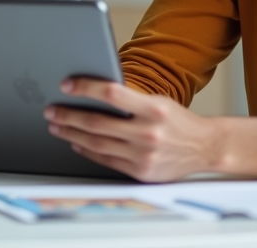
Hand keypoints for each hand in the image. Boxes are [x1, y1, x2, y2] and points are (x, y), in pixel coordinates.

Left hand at [43, 78, 219, 181]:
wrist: (205, 147)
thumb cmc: (178, 120)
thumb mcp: (158, 100)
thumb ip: (130, 98)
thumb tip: (92, 92)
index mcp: (154, 108)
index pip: (111, 93)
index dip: (85, 87)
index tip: (66, 85)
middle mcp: (148, 133)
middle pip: (96, 122)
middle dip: (68, 116)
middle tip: (51, 111)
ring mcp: (143, 155)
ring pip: (97, 143)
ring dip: (72, 134)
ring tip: (57, 126)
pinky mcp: (140, 172)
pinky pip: (106, 160)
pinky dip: (87, 151)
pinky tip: (76, 143)